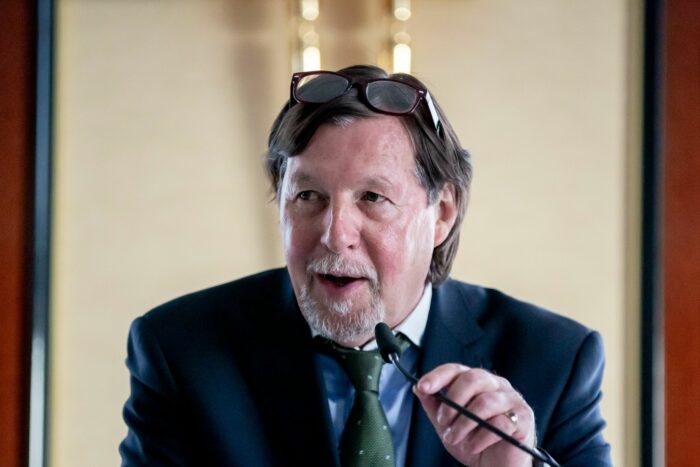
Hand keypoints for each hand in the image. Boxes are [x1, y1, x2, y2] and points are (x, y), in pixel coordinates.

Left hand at [413, 364, 535, 466]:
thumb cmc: (475, 442)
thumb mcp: (448, 425)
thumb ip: (434, 406)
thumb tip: (418, 387)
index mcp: (478, 382)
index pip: (457, 369)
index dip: (438, 376)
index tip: (423, 387)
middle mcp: (497, 386)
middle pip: (473, 379)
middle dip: (453, 402)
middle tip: (442, 421)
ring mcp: (513, 401)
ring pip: (485, 402)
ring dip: (464, 424)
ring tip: (455, 438)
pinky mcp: (523, 419)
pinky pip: (500, 424)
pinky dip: (480, 438)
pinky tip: (473, 446)